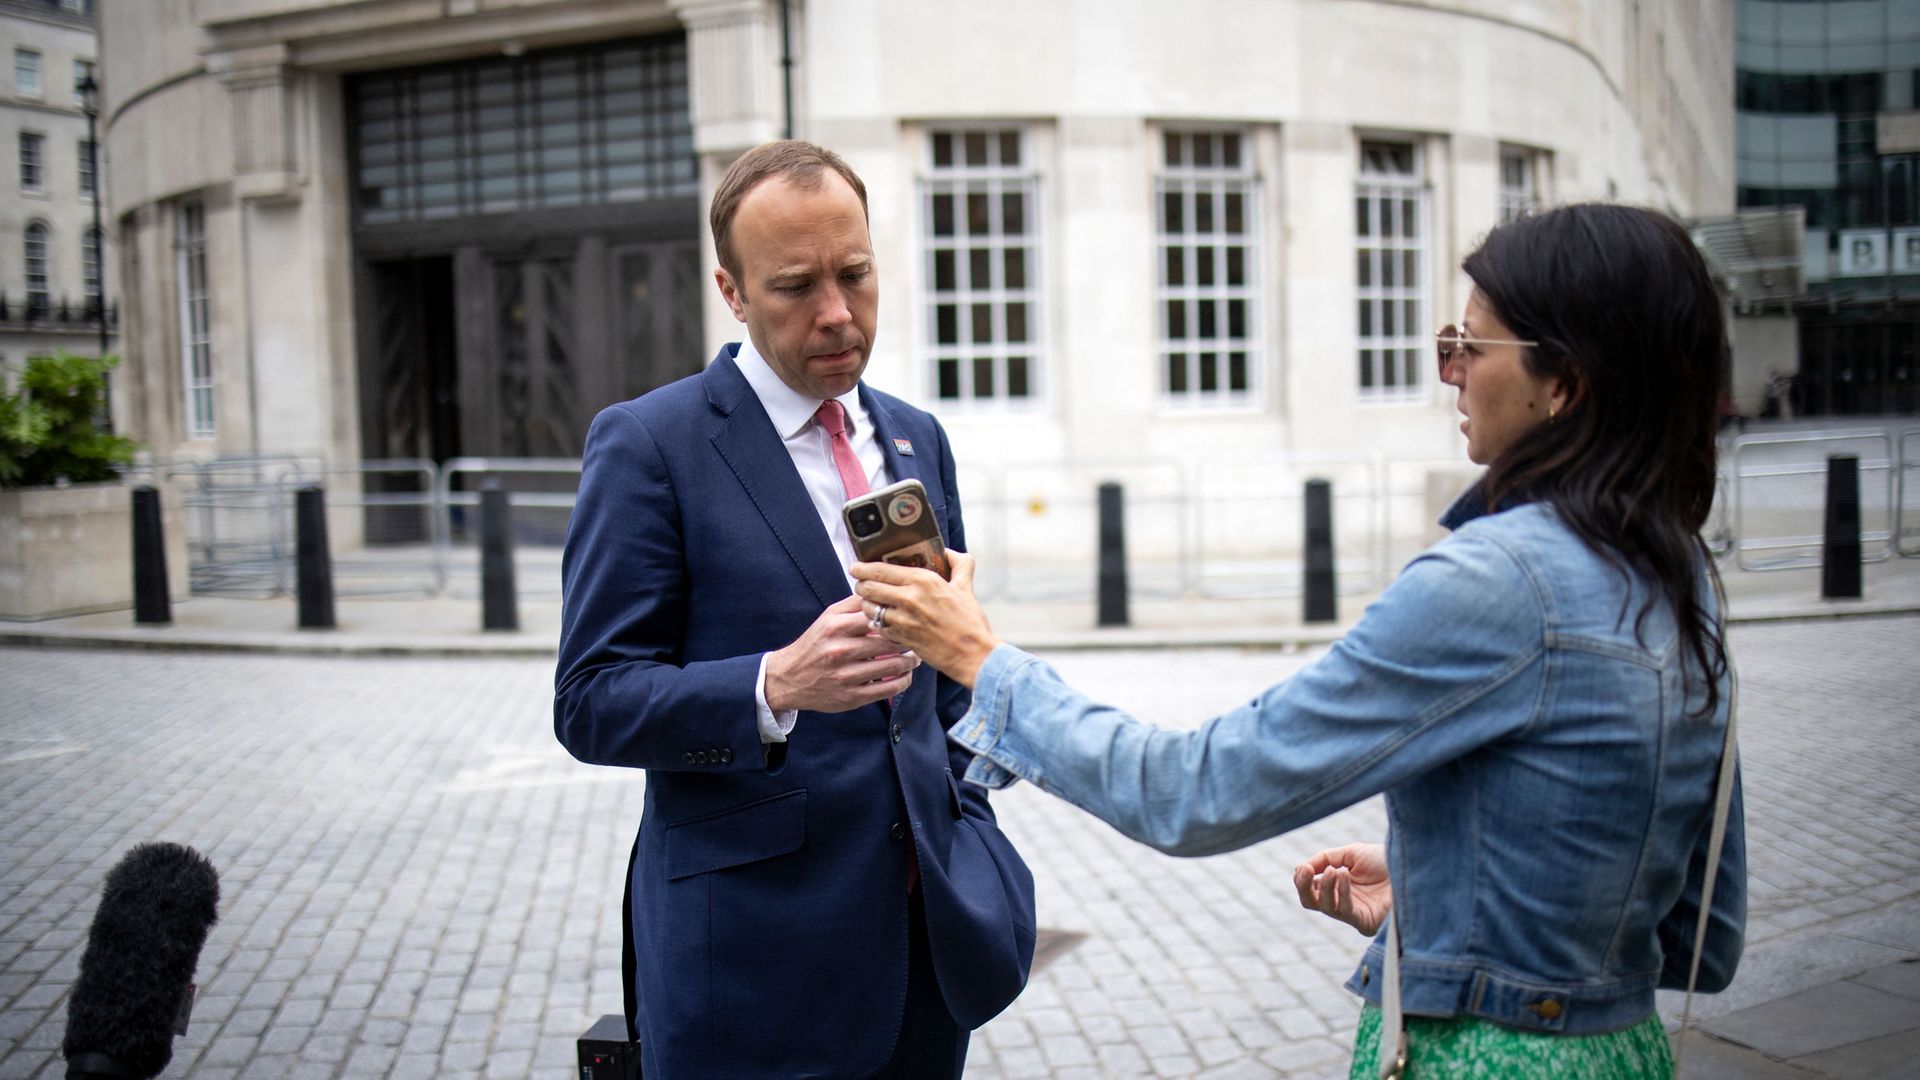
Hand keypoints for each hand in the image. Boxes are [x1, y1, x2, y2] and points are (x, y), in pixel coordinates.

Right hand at [764, 595, 918, 712]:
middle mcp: (840, 651)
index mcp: (836, 627)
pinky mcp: (851, 697)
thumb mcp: (828, 618)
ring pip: (893, 667)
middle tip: (919, 638)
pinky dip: (903, 682)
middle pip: (889, 643)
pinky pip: (887, 690)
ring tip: (915, 657)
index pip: (877, 617)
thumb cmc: (814, 644)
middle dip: (910, 640)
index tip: (909, 617)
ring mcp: (846, 676)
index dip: (898, 616)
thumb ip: (854, 604)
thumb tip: (881, 590)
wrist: (788, 679)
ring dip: (910, 662)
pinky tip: (906, 676)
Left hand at [850, 552, 998, 687]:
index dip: (863, 567)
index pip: (881, 569)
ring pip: (869, 608)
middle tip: (861, 585)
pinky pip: (878, 627)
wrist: (974, 655)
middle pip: (868, 587)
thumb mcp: (966, 587)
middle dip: (861, 585)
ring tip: (871, 604)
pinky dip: (877, 623)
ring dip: (867, 605)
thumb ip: (959, 564)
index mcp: (923, 580)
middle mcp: (910, 598)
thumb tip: (949, 552)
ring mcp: (903, 620)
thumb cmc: (970, 622)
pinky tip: (883, 622)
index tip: (856, 566)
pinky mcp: (901, 638)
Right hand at [1292, 842, 1391, 936]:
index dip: (1302, 878)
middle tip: (1304, 871)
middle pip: (1310, 902)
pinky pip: (1344, 910)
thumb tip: (1303, 868)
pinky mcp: (1365, 922)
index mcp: (1338, 885)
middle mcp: (1343, 900)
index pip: (1310, 887)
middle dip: (1303, 886)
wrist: (1414, 868)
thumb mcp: (1352, 853)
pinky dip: (1340, 892)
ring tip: (1334, 870)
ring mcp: (1353, 913)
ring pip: (1324, 907)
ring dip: (1324, 885)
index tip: (1303, 866)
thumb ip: (1325, 858)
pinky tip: (1344, 875)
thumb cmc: (1387, 861)